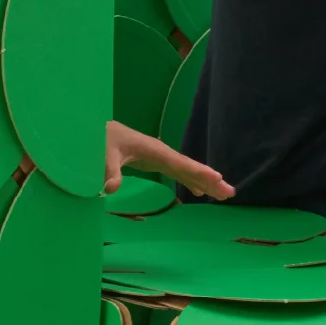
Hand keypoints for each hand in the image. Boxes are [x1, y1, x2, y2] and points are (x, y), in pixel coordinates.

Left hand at [105, 122, 233, 200]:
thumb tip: (111, 188)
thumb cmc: (101, 139)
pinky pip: (178, 173)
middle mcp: (162, 153)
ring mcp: (160, 157)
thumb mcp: (102, 154)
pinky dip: (190, 181)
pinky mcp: (155, 161)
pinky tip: (198, 192)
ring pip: (187, 171)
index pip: (181, 164)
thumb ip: (108, 170)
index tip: (218, 179)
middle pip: (190, 168)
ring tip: (222, 195)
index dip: (199, 172)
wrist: (96, 128)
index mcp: (155, 150)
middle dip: (210, 180)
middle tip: (229, 194)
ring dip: (205, 182)